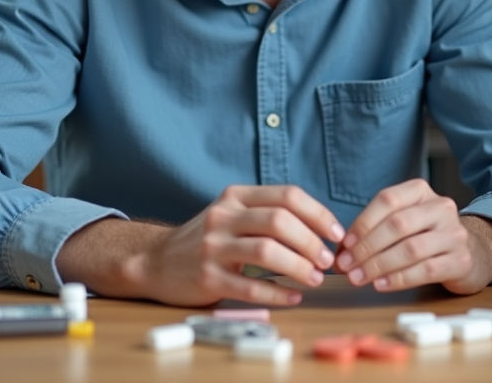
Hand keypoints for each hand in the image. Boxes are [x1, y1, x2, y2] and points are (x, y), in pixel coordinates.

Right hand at [57, 185, 344, 306]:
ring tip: (314, 278)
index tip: (336, 233)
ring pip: (267, 252)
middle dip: (311, 242)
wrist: (155, 261)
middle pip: (279, 222)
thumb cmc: (206, 239)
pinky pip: (251, 287)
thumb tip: (320, 229)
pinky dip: (278, 293)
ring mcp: (213, 247)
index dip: (318, 214)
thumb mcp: (231, 214)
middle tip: (327, 260)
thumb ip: (266, 214)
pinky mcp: (207, 278)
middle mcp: (223, 216)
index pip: (287, 195)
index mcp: (235, 196)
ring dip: (299, 267)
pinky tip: (293, 296)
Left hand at [334, 179, 491, 294]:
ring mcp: (454, 234)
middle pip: (397, 225)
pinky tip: (381, 285)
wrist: (473, 252)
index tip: (344, 244)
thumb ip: (374, 231)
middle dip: (366, 247)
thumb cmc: (426, 236)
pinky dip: (399, 279)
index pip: (387, 200)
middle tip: (346, 266)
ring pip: (410, 249)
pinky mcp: (461, 261)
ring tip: (358, 278)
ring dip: (379, 265)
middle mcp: (441, 208)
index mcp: (420, 191)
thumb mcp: (403, 223)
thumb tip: (340, 252)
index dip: (363, 223)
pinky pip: (426, 270)